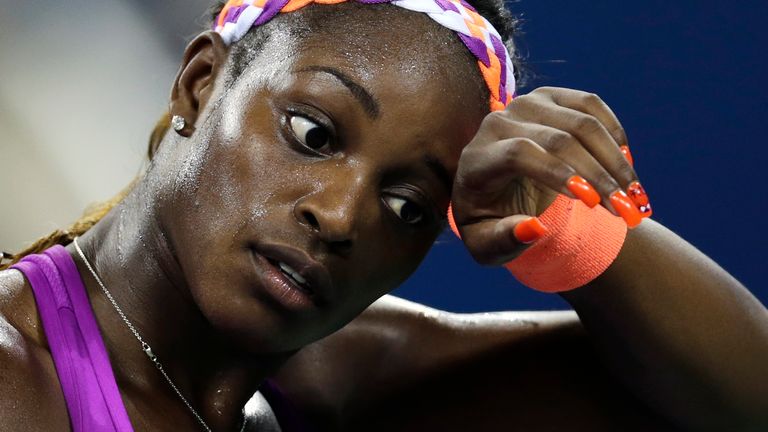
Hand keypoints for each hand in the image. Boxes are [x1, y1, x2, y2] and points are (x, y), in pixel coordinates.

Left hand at [451, 87, 650, 265]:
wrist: (493, 190)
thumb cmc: (490, 223)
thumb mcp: (487, 245)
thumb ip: (503, 240)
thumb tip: (535, 228)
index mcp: (477, 159)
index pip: (520, 153)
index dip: (558, 173)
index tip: (593, 201)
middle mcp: (498, 123)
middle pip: (558, 140)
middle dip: (599, 176)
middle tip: (629, 212)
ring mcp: (525, 105)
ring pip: (582, 122)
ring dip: (615, 160)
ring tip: (636, 198)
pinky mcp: (549, 97)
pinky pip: (591, 106)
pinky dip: (614, 136)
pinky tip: (626, 166)